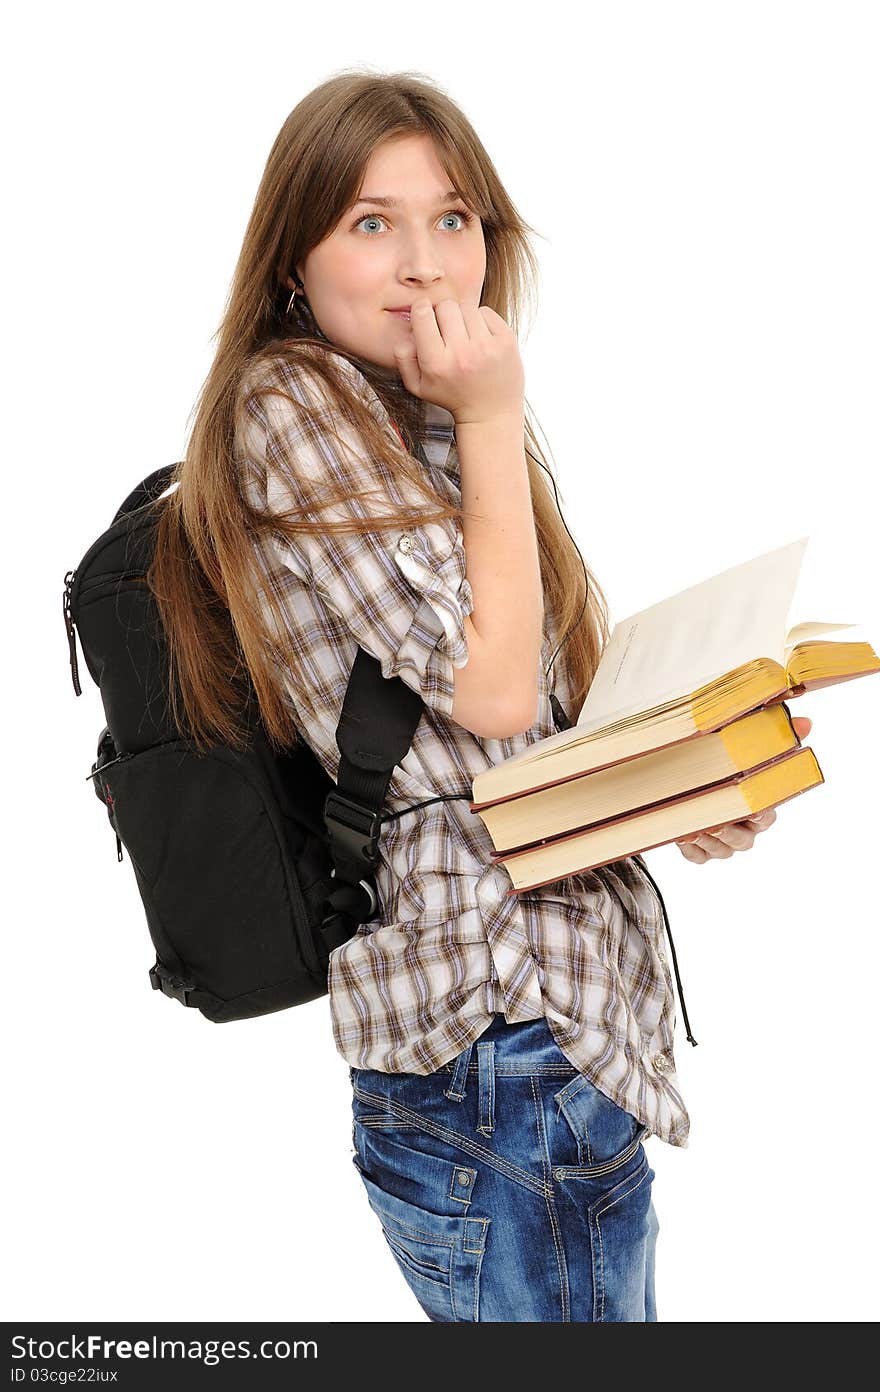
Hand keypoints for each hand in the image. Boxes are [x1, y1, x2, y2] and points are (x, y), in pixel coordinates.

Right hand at [391, 291, 524, 424]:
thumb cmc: (453, 397)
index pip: (422, 314)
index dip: (421, 310)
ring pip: (467, 307)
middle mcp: (462, 354)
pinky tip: (480, 338)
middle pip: (446, 306)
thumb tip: (406, 332)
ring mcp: (487, 347)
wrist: (491, 414)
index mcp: (437, 364)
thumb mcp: (419, 387)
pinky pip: (487, 312)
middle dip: (442, 313)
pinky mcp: (506, 341)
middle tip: (446, 329)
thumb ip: (404, 359)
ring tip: (464, 336)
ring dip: (463, 317)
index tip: (425, 316)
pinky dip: (481, 320)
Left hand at [675, 714, 812, 863]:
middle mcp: (746, 831)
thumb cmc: (725, 768)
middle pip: (744, 841)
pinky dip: (690, 849)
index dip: (760, 816)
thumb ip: (776, 737)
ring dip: (707, 840)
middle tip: (716, 822)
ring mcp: (724, 844)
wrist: (689, 783)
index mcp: (761, 810)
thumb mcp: (746, 748)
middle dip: (730, 833)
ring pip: (721, 850)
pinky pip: (698, 857)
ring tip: (693, 827)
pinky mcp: (702, 852)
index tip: (751, 811)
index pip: (766, 817)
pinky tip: (681, 836)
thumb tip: (803, 722)